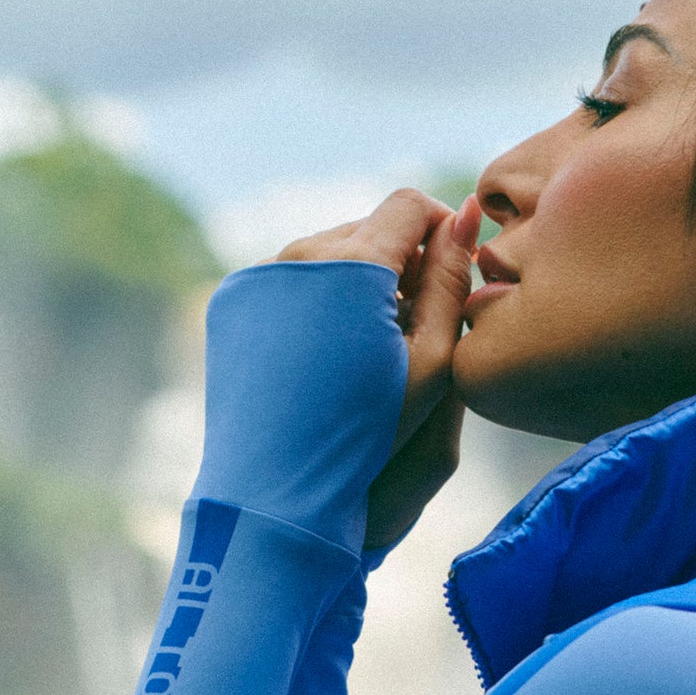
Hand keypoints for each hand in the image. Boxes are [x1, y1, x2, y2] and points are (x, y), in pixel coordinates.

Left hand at [276, 189, 482, 548]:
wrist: (278, 490)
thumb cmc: (371, 435)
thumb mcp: (431, 362)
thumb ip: (450, 282)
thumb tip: (464, 216)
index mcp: (351, 265)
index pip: (408, 204)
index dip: (440, 230)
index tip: (451, 273)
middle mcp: (297, 256)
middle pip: (366, 226)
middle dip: (399, 260)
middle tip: (417, 321)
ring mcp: (257, 277)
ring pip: (327, 253)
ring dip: (358, 281)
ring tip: (372, 346)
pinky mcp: (231, 303)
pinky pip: (288, 280)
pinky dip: (316, 301)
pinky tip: (329, 355)